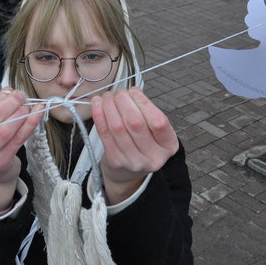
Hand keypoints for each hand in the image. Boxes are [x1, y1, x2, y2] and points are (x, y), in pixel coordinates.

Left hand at [91, 87, 178, 203]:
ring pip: (118, 127)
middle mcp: (153, 156)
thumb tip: (130, 92)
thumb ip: (146, 113)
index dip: (144, 103)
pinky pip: (104, 134)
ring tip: (107, 97)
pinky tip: (97, 104)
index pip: (159, 122)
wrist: (128, 173)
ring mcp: (133, 161)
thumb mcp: (154, 132)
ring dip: (109, 106)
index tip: (134, 91)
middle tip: (118, 92)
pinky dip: (99, 115)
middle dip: (124, 102)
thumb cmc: (142, 145)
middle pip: (136, 123)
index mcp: (168, 146)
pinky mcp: (115, 161)